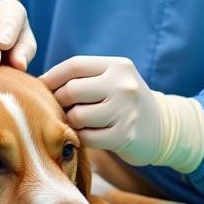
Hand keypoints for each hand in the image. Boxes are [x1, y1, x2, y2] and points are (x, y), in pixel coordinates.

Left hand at [42, 56, 162, 165]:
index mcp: (118, 66)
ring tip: (77, 122)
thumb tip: (40, 82)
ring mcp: (126, 111)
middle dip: (59, 101)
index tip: (41, 87)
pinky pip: (87, 138)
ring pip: (77, 116)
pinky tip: (88, 134)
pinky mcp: (125, 136)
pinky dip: (81, 137)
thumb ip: (83, 77)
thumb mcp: (112, 79)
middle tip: (60, 108)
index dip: (52, 77)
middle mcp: (124, 85)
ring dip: (70, 121)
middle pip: (72, 90)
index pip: (74, 65)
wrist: (163, 129)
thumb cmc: (124, 102)